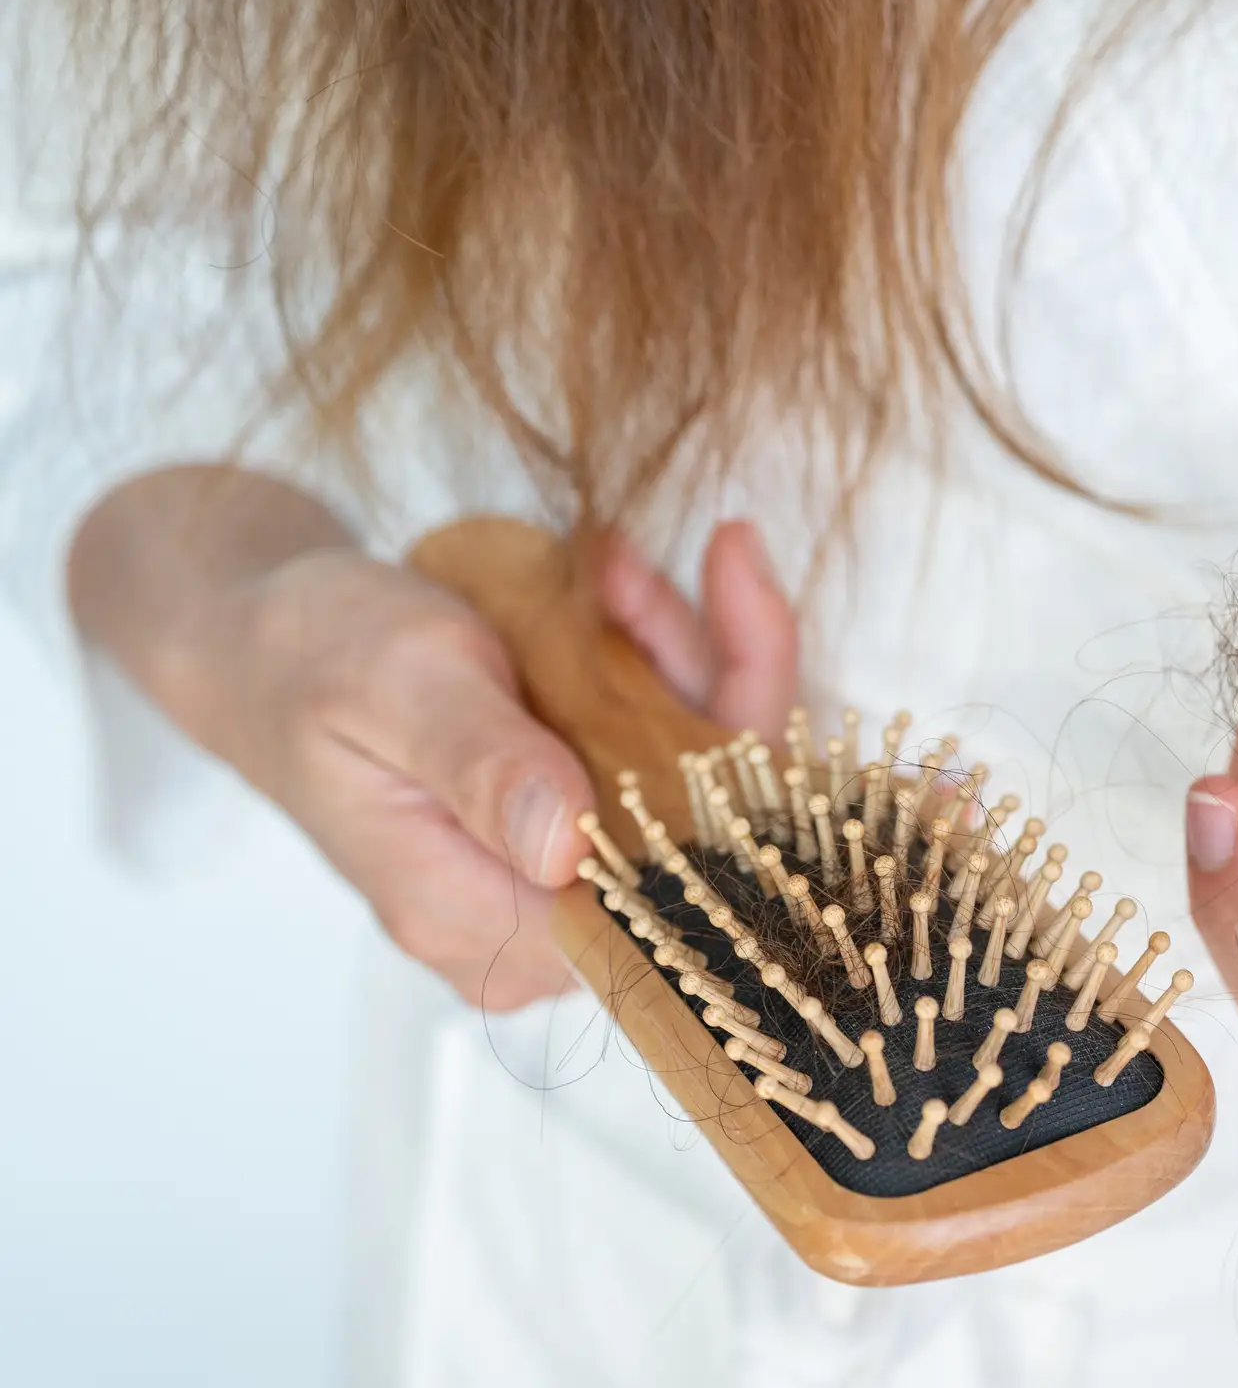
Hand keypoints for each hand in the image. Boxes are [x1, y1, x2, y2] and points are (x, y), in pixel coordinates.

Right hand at [188, 521, 796, 1007]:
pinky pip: (670, 750)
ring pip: (700, 777)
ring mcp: (563, 876)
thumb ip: (484, 763)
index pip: (660, 886)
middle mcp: (531, 921)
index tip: (721, 620)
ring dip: (678, 654)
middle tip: (634, 573)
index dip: (721, 765)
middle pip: (703, 828)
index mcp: (472, 915)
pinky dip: (661, 660)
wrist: (268, 640)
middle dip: (702, 678)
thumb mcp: (398, 685)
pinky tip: (617, 585)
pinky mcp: (584, 826)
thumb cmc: (312, 658)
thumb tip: (567, 849)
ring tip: (612, 564)